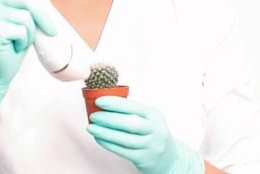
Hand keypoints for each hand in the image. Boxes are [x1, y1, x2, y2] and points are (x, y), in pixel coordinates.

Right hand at [0, 0, 56, 83]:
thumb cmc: (15, 40)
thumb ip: (27, 3)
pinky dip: (24, 41)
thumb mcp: (24, 17)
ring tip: (22, 40)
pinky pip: (21, 31)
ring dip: (31, 33)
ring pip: (25, 17)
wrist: (0, 67)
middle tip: (50, 30)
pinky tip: (15, 46)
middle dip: (43, 16)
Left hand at [86, 96, 204, 173]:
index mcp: (155, 115)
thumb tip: (105, 104)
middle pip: (131, 123)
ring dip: (105, 132)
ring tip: (91, 127)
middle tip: (94, 116)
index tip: (100, 101)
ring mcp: (150, 145)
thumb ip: (132, 112)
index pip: (134, 106)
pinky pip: (122, 151)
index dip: (116, 103)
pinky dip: (108, 144)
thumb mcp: (149, 119)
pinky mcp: (143, 158)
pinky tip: (98, 138)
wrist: (168, 157)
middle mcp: (155, 130)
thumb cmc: (152, 133)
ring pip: (124, 138)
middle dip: (109, 118)